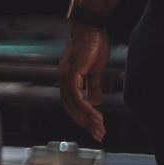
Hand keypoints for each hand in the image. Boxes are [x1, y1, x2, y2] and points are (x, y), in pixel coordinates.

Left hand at [57, 22, 109, 141]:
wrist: (91, 28)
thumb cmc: (93, 46)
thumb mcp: (95, 70)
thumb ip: (93, 86)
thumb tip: (95, 102)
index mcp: (68, 81)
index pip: (73, 106)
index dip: (83, 119)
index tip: (96, 129)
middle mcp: (63, 81)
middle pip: (72, 109)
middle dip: (86, 124)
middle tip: (99, 135)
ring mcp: (65, 77)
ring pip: (74, 105)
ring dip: (88, 119)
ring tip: (100, 128)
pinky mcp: (71, 73)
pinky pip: (76, 95)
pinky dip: (85, 107)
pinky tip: (95, 115)